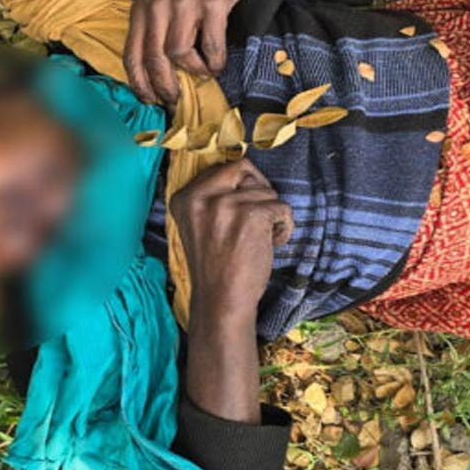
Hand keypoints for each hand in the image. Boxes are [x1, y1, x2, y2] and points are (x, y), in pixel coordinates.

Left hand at [124, 0, 253, 104]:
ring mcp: (184, 3)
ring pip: (179, 54)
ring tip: (205, 72)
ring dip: (194, 72)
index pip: (132, 56)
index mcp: (142, 9)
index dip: (139, 85)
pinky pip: (210, 45)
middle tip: (176, 100)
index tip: (150, 101)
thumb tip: (156, 77)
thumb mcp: (163, 3)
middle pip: (154, 60)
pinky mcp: (211, 3)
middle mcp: (158, 6)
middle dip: (165, 87)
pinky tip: (217, 63)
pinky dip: (215, 61)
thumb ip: (155, 33)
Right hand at [170, 159, 292, 327]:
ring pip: (268, 191)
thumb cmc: (217, 268)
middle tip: (260, 217)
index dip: (243, 185)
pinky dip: (284, 226)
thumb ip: (213, 199)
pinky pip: (283, 207)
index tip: (245, 208)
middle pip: (245, 170)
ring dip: (272, 215)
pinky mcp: (251, 215)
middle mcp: (201, 196)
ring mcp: (226, 204)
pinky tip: (271, 244)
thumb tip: (246, 172)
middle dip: (259, 190)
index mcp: (184, 198)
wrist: (221, 301)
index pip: (223, 167)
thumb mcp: (200, 225)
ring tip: (261, 240)